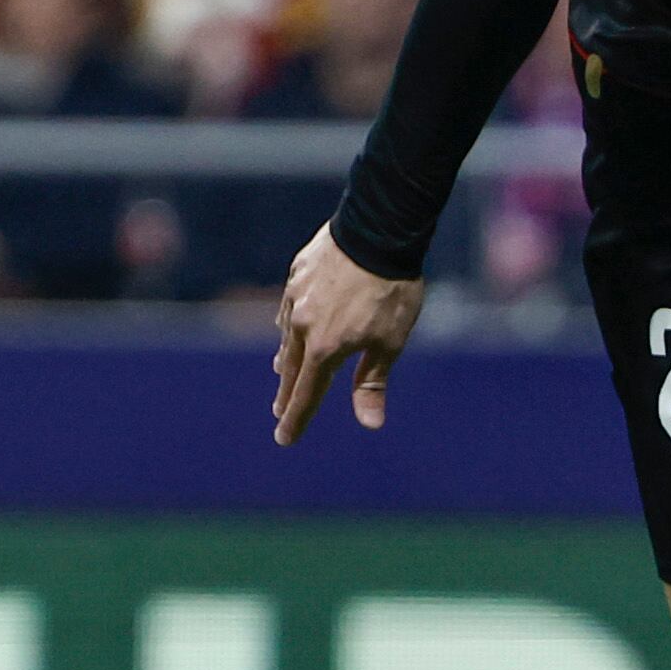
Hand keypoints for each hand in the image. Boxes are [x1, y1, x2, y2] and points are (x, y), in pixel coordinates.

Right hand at [271, 224, 426, 444]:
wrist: (378, 230)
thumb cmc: (391, 290)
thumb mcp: (389, 342)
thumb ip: (372, 381)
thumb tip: (370, 424)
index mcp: (325, 348)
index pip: (306, 394)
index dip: (296, 420)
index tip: (284, 439)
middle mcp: (302, 326)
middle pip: (290, 369)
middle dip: (287, 394)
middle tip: (280, 412)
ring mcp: (296, 298)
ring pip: (286, 336)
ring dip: (286, 358)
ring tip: (280, 371)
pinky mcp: (297, 274)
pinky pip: (288, 308)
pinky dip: (290, 324)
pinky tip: (291, 325)